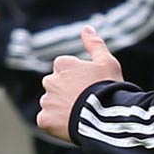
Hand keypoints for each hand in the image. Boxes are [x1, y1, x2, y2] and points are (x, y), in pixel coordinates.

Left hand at [36, 26, 122, 141]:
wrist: (106, 116)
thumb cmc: (109, 87)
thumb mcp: (107, 62)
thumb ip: (95, 44)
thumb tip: (87, 27)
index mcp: (63, 64)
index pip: (65, 70)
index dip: (79, 79)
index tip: (92, 87)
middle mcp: (50, 80)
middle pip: (56, 86)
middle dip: (67, 93)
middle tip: (87, 102)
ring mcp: (46, 101)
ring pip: (52, 104)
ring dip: (62, 109)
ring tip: (82, 116)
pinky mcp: (44, 120)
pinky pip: (47, 121)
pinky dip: (56, 124)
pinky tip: (72, 125)